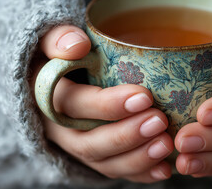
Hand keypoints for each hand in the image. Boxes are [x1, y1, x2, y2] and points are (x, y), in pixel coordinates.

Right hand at [30, 25, 172, 182]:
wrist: (55, 80)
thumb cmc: (61, 57)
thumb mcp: (50, 41)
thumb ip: (57, 38)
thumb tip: (76, 45)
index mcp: (46, 98)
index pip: (73, 105)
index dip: (107, 105)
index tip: (144, 96)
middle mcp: (60, 130)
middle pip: (89, 142)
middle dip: (126, 135)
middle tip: (159, 121)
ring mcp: (78, 146)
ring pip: (103, 162)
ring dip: (136, 157)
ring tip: (166, 144)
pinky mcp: (96, 156)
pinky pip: (115, 171)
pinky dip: (140, 173)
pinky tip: (164, 169)